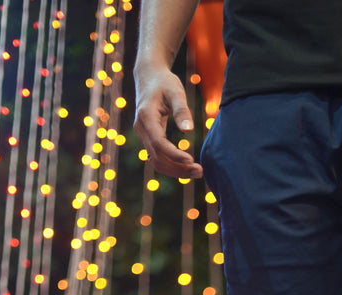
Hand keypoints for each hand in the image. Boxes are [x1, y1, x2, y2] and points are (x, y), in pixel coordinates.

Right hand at [133, 64, 202, 179]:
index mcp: (146, 117)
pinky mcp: (148, 138)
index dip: (175, 155)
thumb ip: (181, 110)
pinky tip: (186, 168)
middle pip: (158, 158)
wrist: (149, 75)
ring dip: (176, 170)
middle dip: (178, 168)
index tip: (192, 160)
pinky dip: (171, 165)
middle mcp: (141, 129)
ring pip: (156, 161)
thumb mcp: (176, 91)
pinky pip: (157, 157)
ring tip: (196, 172)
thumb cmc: (164, 81)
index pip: (159, 143)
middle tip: (200, 171)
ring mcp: (143, 135)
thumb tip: (189, 130)